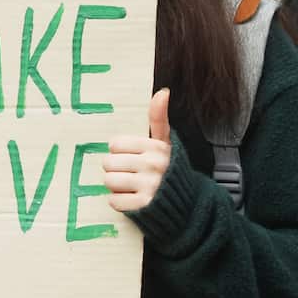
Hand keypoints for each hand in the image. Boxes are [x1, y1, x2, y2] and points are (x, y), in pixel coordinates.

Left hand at [103, 88, 171, 212]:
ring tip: (132, 187)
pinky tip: (134, 200)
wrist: (188, 206)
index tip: (132, 158)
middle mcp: (154, 165)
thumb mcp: (165, 143)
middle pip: (108, 163)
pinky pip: (114, 201)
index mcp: (157, 148)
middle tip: (132, 175)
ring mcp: (150, 186)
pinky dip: (121, 202)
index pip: (115, 145)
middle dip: (117, 170)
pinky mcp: (144, 206)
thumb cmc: (169, 170)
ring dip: (117, 187)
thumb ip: (159, 118)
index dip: (120, 153)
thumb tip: (162, 91)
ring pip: (109, 181)